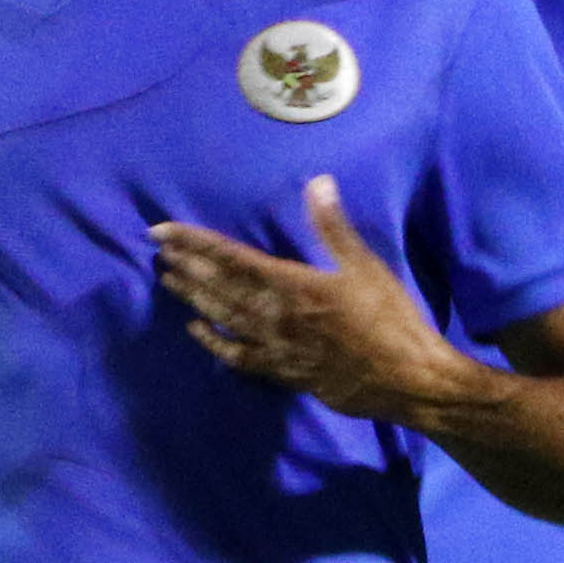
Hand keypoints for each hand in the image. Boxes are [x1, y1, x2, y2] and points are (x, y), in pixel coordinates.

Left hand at [152, 180, 480, 424]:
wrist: (406, 379)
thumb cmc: (391, 320)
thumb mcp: (367, 267)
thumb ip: (335, 228)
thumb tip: (317, 183)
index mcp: (293, 285)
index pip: (231, 258)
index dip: (195, 242)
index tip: (164, 230)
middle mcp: (275, 316)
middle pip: (219, 287)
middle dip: (186, 266)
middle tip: (157, 251)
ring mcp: (275, 347)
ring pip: (223, 319)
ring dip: (193, 298)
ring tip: (168, 281)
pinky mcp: (282, 372)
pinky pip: (239, 357)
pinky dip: (215, 343)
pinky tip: (198, 331)